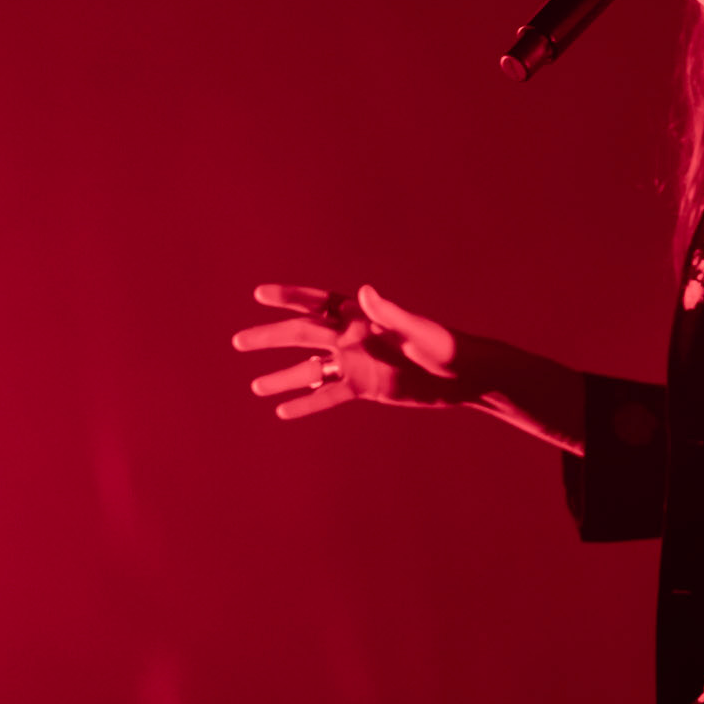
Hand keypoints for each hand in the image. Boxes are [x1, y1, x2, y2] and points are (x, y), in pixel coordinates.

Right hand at [232, 283, 473, 420]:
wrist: (465, 375)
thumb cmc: (445, 346)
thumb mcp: (417, 330)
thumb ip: (389, 313)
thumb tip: (363, 293)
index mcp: (363, 317)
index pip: (319, 303)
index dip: (290, 297)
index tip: (261, 294)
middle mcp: (353, 337)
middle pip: (303, 335)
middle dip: (270, 336)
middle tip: (238, 342)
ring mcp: (356, 363)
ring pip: (311, 369)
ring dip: (283, 376)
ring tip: (254, 386)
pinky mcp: (365, 387)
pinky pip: (329, 395)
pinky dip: (307, 402)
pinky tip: (283, 411)